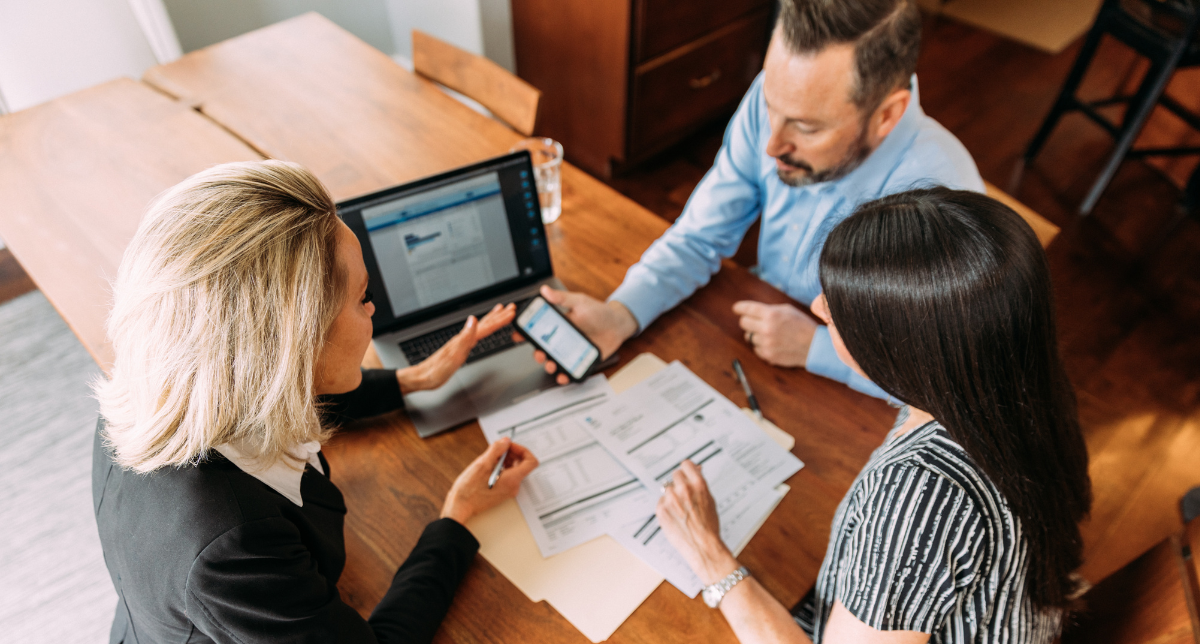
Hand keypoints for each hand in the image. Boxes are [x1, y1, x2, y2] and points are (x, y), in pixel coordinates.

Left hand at [397, 303, 515, 392]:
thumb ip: (465, 337)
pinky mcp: (460, 348)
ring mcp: (461, 342)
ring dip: (491, 319)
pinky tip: (481, 329)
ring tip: (499, 311)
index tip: (511, 312)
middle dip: (498, 315)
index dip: (499, 320)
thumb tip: (473, 319)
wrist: (423, 377)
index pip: (485, 327)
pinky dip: (482, 329)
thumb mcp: (453, 355)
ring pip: (480, 327)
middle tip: (510, 307)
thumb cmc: (437, 370)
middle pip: (484, 324)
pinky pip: (475, 334)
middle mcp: (463, 338)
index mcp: (464, 339)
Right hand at [440, 437, 537, 523]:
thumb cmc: (469, 489)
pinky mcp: (502, 492)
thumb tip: (506, 441)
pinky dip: (502, 468)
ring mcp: (508, 491)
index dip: (522, 450)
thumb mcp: (482, 464)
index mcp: (512, 480)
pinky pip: (508, 476)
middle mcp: (513, 487)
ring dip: (506, 460)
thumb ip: (497, 449)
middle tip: (498, 450)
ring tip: (491, 458)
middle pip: (523, 464)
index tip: (509, 446)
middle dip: (512, 453)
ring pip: (514, 470)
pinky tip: (489, 467)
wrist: (460, 506)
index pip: (531, 461)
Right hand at [513, 285, 636, 385]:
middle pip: (543, 349)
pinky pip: (570, 370)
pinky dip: (564, 375)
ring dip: (549, 366)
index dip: (525, 333)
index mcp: (559, 324)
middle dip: (537, 354)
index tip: (517, 335)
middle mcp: (562, 339)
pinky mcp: (581, 360)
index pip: (538, 329)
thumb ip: (562, 298)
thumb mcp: (579, 302)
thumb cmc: (599, 312)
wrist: (618, 324)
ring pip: (554, 361)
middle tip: (540, 354)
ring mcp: (571, 351)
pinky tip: (563, 375)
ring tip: (551, 366)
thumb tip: (545, 291)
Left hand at [655, 460, 738, 584]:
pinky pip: (661, 502)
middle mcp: (683, 490)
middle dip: (679, 482)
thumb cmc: (708, 526)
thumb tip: (696, 470)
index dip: (687, 469)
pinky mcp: (661, 510)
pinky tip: (675, 517)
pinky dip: (666, 507)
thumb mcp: (710, 500)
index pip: (686, 464)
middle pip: (675, 475)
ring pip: (667, 489)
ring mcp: (671, 500)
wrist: (702, 546)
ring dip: (672, 496)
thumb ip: (700, 484)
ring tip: (681, 510)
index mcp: (698, 485)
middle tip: (683, 495)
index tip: (686, 473)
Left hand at [732, 301, 818, 367]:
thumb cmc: (802, 325)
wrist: (813, 346)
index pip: (746, 309)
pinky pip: (755, 348)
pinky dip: (761, 346)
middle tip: (754, 322)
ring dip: (756, 335)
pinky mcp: (767, 355)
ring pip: (749, 337)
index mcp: (771, 314)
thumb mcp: (787, 310)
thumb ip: (769, 309)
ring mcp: (766, 343)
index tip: (736, 309)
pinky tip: (773, 344)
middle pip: (743, 323)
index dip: (739, 308)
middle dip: (747, 321)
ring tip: (770, 334)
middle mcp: (766, 328)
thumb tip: (752, 311)